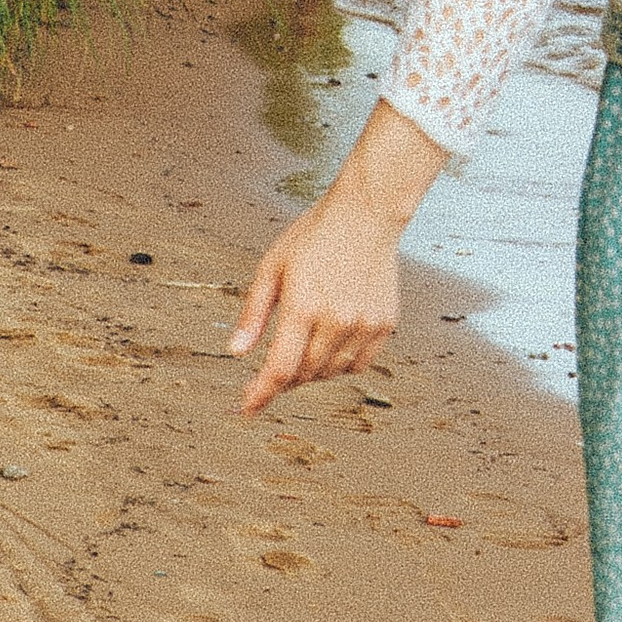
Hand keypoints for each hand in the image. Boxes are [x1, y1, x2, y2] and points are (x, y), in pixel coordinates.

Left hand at [227, 99, 442, 414]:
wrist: (367, 213)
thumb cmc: (315, 234)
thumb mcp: (271, 267)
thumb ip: (254, 314)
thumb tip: (236, 353)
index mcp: (303, 306)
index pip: (280, 369)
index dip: (261, 394)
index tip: (248, 408)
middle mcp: (336, 320)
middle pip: (304, 373)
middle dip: (283, 377)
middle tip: (272, 369)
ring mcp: (364, 324)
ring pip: (331, 372)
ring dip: (311, 370)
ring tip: (303, 347)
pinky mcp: (384, 324)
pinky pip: (359, 364)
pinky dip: (340, 364)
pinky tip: (330, 344)